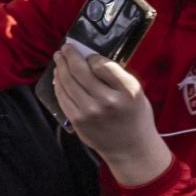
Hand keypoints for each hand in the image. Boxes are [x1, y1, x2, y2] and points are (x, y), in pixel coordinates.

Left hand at [51, 47, 169, 184]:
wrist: (131, 148)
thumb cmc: (135, 116)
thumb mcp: (136, 92)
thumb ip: (116, 76)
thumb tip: (90, 58)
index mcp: (127, 91)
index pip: (101, 65)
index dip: (91, 57)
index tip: (88, 54)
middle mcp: (107, 101)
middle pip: (80, 71)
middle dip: (69, 56)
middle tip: (65, 47)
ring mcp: (89, 112)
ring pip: (67, 82)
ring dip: (60, 67)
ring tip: (58, 58)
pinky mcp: (77, 120)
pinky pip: (62, 97)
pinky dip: (58, 84)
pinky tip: (58, 76)